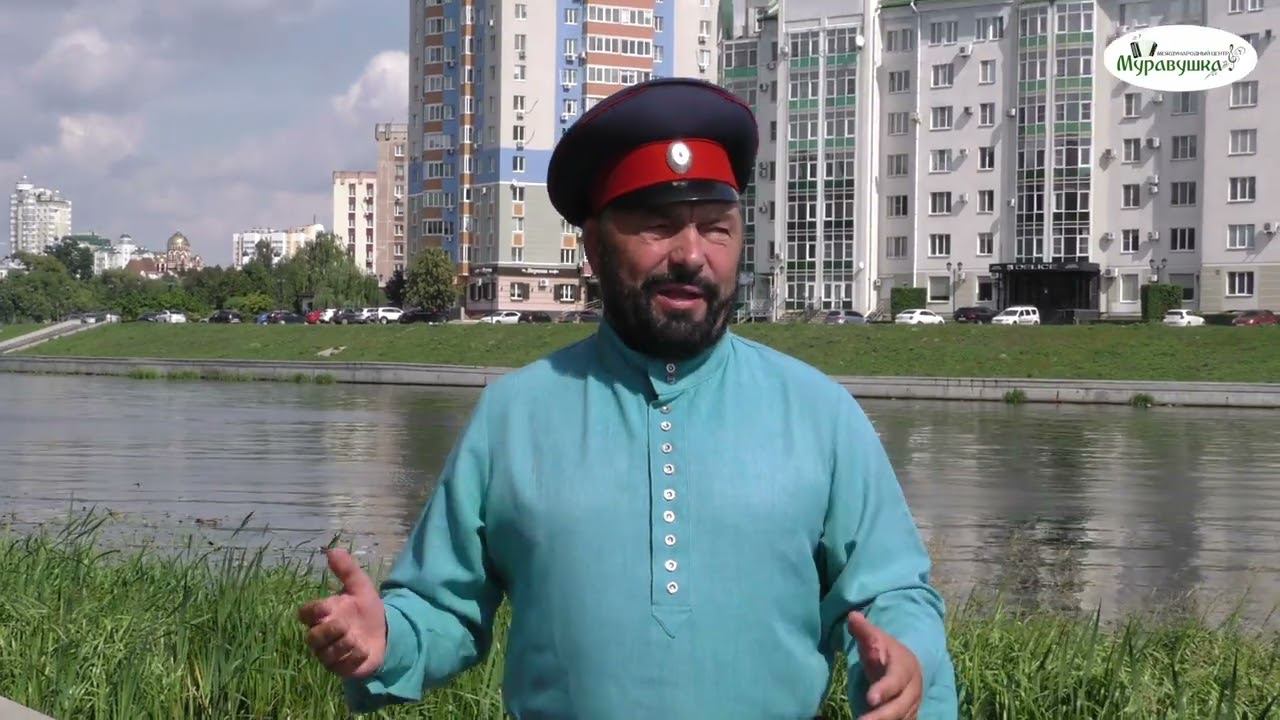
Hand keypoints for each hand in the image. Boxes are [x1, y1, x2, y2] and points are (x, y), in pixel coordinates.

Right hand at [297, 548, 387, 678]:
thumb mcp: (361, 586)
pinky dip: (356, 655)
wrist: (386, 633)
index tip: (331, 606)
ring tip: (358, 637)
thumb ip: (347, 569)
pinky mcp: (340, 669)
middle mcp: (320, 635)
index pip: (305, 613)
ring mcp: (328, 654)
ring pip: (327, 652)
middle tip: (346, 624)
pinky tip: (364, 649)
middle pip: (311, 637)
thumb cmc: (367, 609)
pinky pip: (342, 665)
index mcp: (322, 614)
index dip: (316, 610)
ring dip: (346, 643)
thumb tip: (332, 549)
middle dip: (331, 629)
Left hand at [847, 611, 922, 719]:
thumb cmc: (887, 651)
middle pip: (898, 706)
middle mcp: (911, 690)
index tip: (871, 698)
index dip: (884, 689)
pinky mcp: (908, 715)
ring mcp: (911, 705)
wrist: (910, 665)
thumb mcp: (877, 638)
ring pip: (900, 718)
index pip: (895, 680)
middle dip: (881, 716)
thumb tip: (852, 617)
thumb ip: (864, 630)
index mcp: (904, 669)